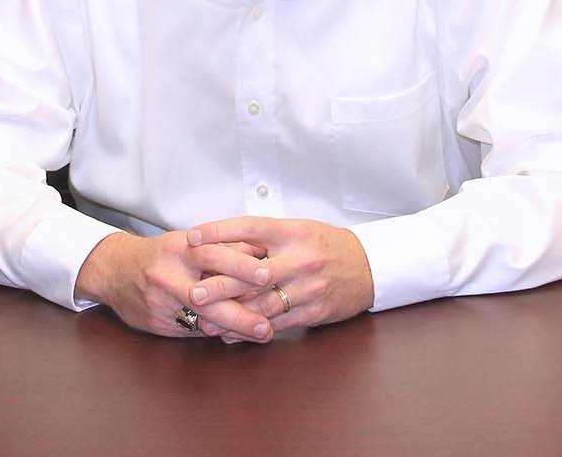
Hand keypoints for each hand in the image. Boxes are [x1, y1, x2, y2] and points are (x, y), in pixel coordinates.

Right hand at [75, 231, 275, 340]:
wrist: (114, 271)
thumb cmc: (160, 254)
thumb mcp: (186, 242)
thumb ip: (222, 247)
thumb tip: (260, 252)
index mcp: (178, 249)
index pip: (212, 255)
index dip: (240, 265)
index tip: (266, 275)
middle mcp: (168, 276)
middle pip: (207, 296)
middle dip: (240, 312)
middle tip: (267, 323)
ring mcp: (160, 303)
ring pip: (200, 320)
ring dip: (234, 328)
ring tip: (261, 333)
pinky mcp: (157, 324)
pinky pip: (191, 332)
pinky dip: (216, 333)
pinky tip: (237, 336)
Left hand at [186, 217, 374, 338]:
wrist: (368, 266)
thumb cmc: (325, 246)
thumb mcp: (298, 231)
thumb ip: (265, 238)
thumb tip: (222, 244)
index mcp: (293, 232)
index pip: (250, 227)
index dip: (219, 231)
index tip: (192, 237)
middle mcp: (300, 258)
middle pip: (254, 273)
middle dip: (221, 284)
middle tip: (194, 293)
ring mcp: (308, 287)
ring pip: (265, 304)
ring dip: (232, 315)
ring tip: (204, 320)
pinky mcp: (314, 311)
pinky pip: (278, 323)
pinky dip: (252, 329)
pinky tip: (232, 333)